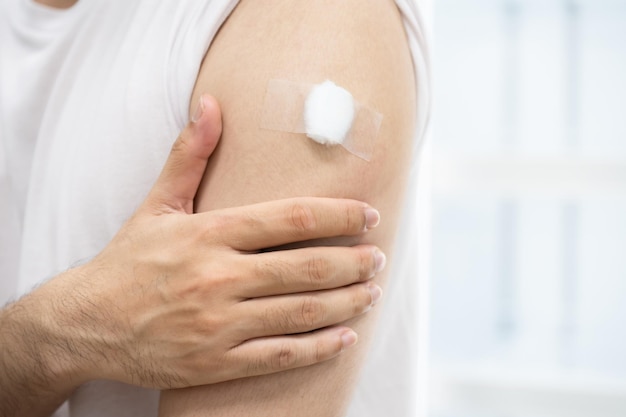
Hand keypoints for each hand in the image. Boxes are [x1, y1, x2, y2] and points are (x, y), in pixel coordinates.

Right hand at [30, 95, 384, 389]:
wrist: (86, 324)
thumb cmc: (127, 261)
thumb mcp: (155, 204)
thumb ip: (189, 156)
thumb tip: (211, 104)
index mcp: (207, 234)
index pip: (291, 219)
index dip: (339, 216)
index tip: (368, 216)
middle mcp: (217, 278)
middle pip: (306, 267)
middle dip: (353, 262)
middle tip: (379, 256)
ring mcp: (217, 324)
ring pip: (300, 312)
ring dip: (346, 302)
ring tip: (372, 292)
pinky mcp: (215, 362)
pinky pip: (279, 356)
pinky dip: (318, 347)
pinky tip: (345, 337)